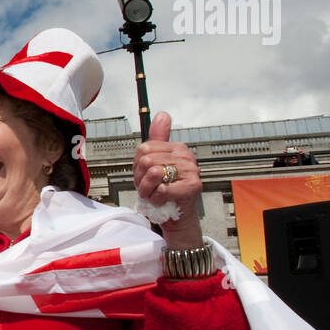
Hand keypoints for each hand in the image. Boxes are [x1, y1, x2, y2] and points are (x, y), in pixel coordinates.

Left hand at [133, 111, 202, 248]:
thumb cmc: (164, 190)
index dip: (138, 167)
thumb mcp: (155, 163)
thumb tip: (163, 114)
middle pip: (146, 160)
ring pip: (153, 173)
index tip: (145, 176)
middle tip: (150, 188)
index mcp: (176, 148)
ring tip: (155, 194)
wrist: (176, 215)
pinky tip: (162, 200)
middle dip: (141, 179)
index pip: (143, 149)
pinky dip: (156, 198)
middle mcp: (186, 156)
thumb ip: (157, 139)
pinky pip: (161, 188)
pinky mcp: (192, 186)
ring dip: (148, 190)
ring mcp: (191, 170)